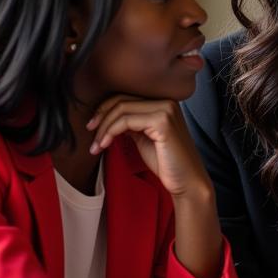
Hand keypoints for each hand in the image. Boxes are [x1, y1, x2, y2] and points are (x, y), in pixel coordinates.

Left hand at [86, 96, 209, 199]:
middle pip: (121, 100)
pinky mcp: (162, 121)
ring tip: (97, 146)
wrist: (186, 181)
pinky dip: (110, 132)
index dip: (104, 110)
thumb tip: (107, 117)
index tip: (93, 127)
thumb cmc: (166, 163)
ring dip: (103, 128)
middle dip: (100, 117)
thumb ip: (131, 123)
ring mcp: (166, 110)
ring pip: (121, 109)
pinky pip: (126, 121)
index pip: (126, 96)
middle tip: (91, 136)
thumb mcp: (143, 137)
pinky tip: (106, 145)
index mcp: (163, 103)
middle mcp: (166, 102)